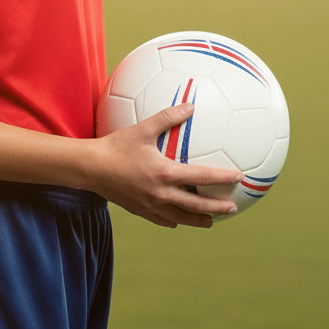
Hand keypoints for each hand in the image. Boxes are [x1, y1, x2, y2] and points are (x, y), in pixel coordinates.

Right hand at [88, 104, 242, 228]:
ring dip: (199, 220)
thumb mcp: (142, 129)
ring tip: (211, 222)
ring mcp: (150, 205)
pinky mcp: (139, 210)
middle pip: (196, 206)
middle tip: (232, 208)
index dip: (222, 178)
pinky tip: (179, 221)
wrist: (89, 168)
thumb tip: (190, 105)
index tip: (238, 177)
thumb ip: (168, 117)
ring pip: (181, 218)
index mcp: (165, 173)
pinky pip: (162, 220)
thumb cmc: (115, 146)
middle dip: (217, 209)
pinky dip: (174, 221)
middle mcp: (161, 193)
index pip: (202, 178)